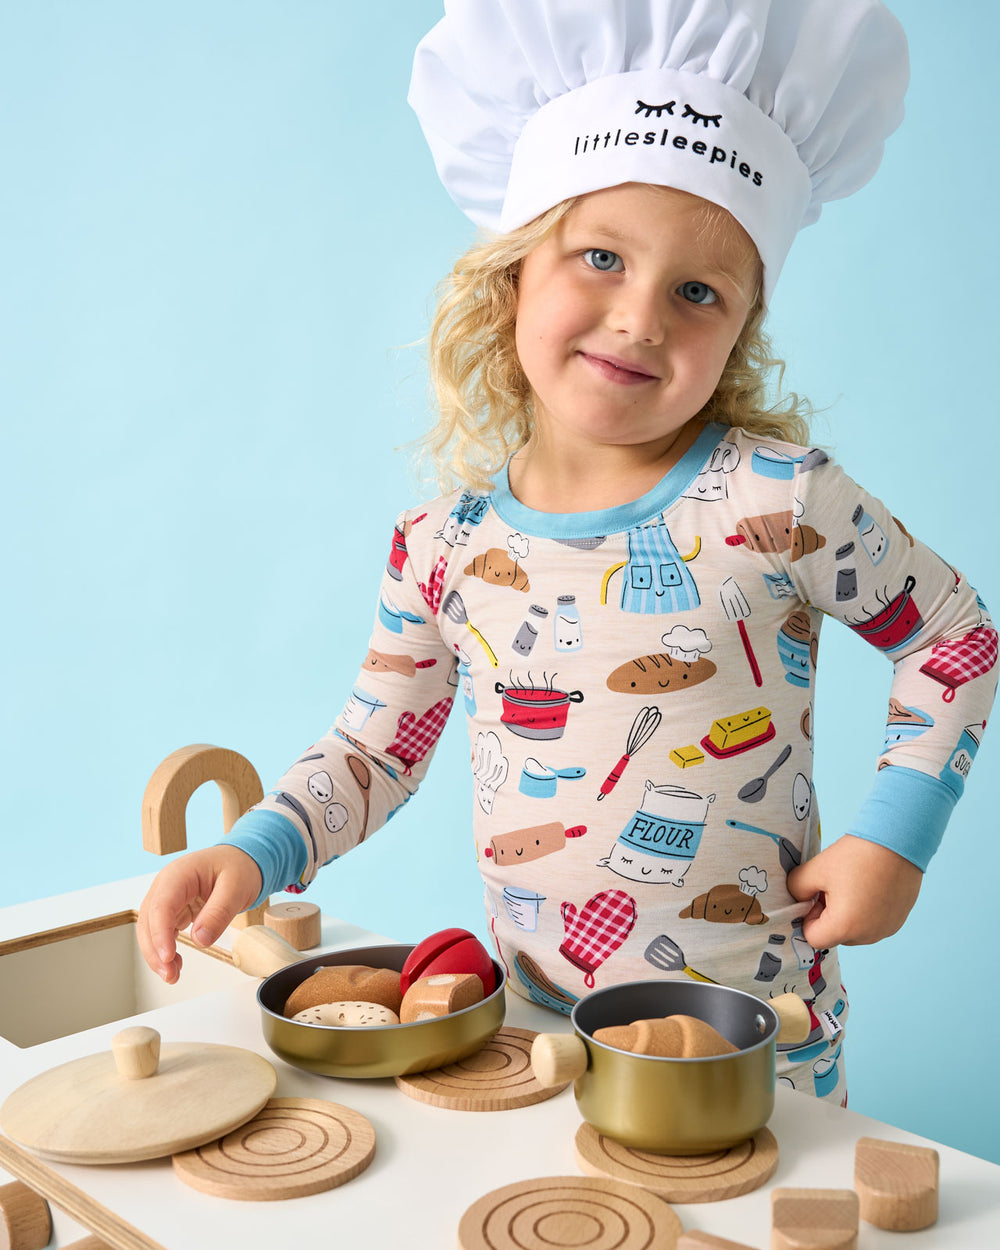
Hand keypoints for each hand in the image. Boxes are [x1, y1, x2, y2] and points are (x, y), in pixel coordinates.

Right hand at [136, 845, 262, 982]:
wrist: (242, 860)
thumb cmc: (239, 867)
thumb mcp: (237, 887)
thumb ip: (219, 913)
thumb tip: (200, 939)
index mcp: (179, 874)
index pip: (161, 906)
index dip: (160, 933)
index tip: (168, 956)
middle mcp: (166, 885)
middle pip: (149, 921)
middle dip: (155, 950)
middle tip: (170, 974)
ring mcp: (167, 898)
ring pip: (150, 929)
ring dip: (157, 954)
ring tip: (172, 975)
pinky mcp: (173, 910)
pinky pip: (162, 932)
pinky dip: (165, 949)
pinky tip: (175, 964)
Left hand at [786, 834, 922, 948]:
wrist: (897, 841)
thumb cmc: (856, 855)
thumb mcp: (816, 869)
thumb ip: (796, 888)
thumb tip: (797, 899)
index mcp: (845, 927)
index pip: (813, 937)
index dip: (808, 916)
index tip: (816, 894)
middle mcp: (867, 936)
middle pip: (834, 935)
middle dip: (827, 914)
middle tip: (834, 886)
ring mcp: (885, 930)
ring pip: (853, 930)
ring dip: (846, 914)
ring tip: (852, 884)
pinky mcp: (897, 921)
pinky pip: (871, 924)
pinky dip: (865, 911)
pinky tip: (868, 886)